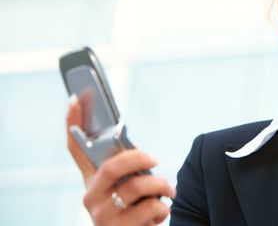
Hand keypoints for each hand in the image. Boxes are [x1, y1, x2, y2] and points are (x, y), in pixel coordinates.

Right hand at [66, 95, 174, 225]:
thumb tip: (141, 154)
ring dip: (161, 186)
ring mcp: (102, 216)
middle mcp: (91, 197)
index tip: (77, 97)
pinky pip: (149, 209)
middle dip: (138, 157)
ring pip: (136, 187)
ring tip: (169, 191)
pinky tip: (160, 212)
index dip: (74, 123)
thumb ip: (129, 170)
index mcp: (92, 180)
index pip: (76, 148)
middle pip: (110, 166)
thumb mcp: (129, 187)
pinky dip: (162, 209)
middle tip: (155, 158)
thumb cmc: (135, 209)